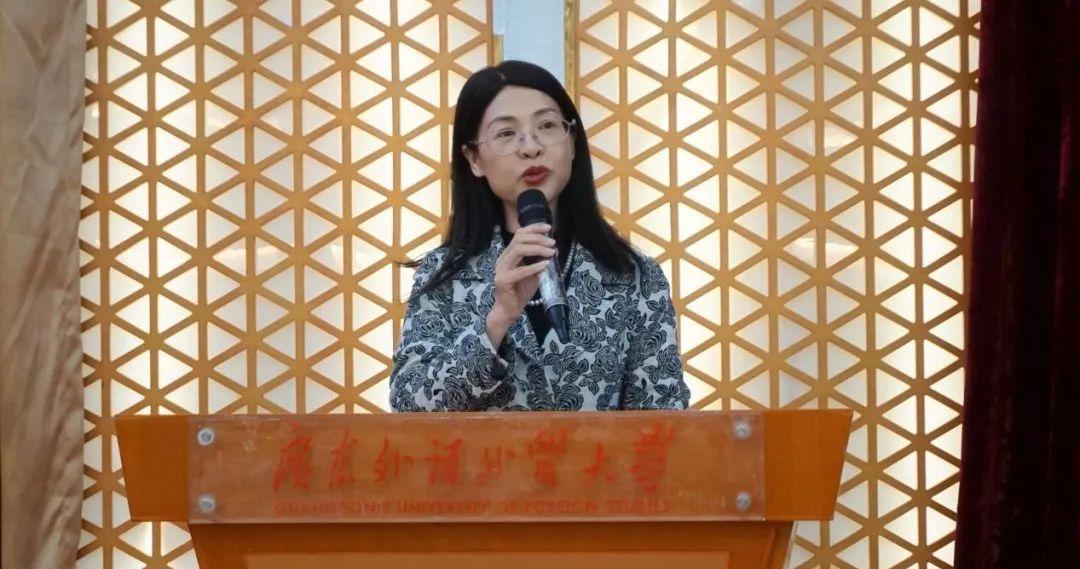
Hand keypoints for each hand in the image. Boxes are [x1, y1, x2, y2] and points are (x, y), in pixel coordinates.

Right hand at [485, 224, 555, 346]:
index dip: (533, 228)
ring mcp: (501, 270)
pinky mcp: (504, 281)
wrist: (509, 311)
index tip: (548, 227)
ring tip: (551, 252)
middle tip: (553, 243)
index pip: (519, 234)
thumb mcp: (533, 273)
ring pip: (518, 250)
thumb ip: (539, 260)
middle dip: (538, 238)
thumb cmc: (520, 291)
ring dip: (537, 249)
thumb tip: (554, 249)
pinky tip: (545, 265)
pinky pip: (520, 271)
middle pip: (518, 240)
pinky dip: (534, 267)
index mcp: (508, 255)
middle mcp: (503, 259)